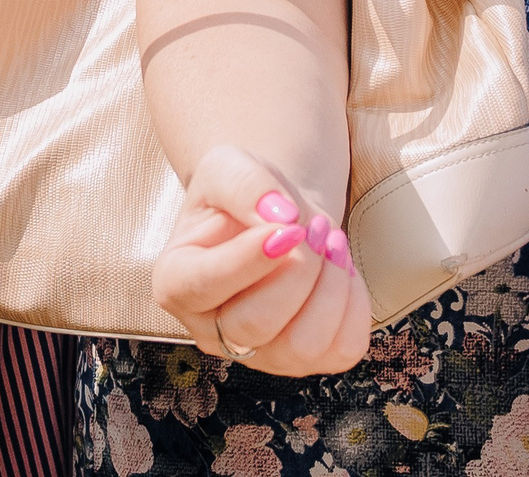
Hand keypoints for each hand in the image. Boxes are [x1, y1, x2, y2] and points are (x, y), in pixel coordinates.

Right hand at [152, 145, 369, 376]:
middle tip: (312, 226)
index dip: (249, 258)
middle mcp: (211, 330)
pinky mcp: (309, 362)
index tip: (288, 225)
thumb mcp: (229, 166)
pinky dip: (353, 303)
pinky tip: (339, 270)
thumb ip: (245, 183)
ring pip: (302, 346)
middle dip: (297, 270)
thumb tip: (283, 218)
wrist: (280, 217)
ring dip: (330, 287)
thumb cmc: (244, 195)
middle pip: (255, 324)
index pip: (204, 286)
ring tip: (330, 242)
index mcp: (175, 283)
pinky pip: (342, 349)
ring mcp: (261, 354)